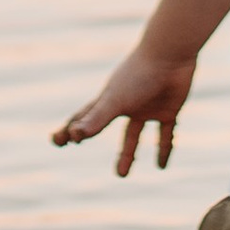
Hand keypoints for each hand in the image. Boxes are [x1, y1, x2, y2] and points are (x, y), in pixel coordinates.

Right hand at [52, 44, 195, 176]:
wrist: (171, 54)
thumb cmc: (139, 74)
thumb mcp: (115, 100)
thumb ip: (96, 119)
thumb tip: (73, 136)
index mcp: (109, 99)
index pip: (83, 117)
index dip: (70, 129)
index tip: (57, 140)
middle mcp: (126, 104)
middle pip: (104, 124)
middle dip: (90, 136)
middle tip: (75, 146)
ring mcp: (147, 107)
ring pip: (135, 135)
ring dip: (129, 154)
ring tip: (121, 175)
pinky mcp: (169, 110)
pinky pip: (166, 134)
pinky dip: (164, 149)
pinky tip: (161, 166)